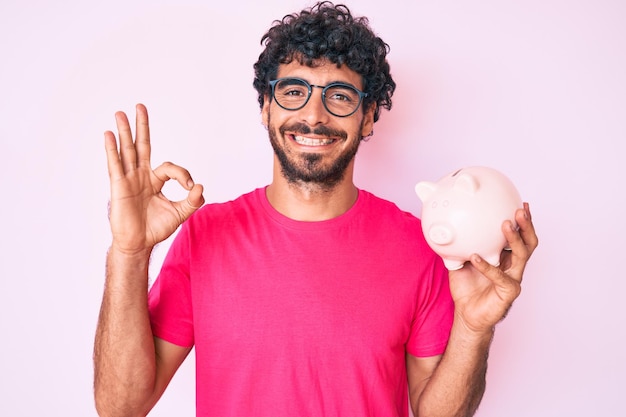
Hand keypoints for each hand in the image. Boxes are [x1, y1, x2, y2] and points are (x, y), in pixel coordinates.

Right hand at [104, 103, 203, 254]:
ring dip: (124, 132)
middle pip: (142, 146)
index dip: (183, 174)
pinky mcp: (119, 187)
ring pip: (127, 151)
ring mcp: (129, 180)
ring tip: (120, 113)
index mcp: (155, 180)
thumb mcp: (180, 213)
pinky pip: (116, 165)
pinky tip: (109, 135)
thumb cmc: (156, 228)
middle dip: (141, 127)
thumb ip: (192, 200)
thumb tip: (201, 186)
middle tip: (140, 106)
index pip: (170, 167)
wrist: (139, 244)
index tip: (191, 187)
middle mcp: (141, 176)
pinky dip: (112, 150)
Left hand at [448, 203, 537, 333]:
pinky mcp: (508, 292)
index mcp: (504, 258)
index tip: (522, 204)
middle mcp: (513, 266)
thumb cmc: (466, 288)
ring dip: (514, 239)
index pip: (520, 236)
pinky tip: (475, 257)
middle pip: (528, 243)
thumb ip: (456, 246)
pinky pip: (499, 276)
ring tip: (505, 225)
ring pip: (521, 256)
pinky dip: (487, 266)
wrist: (467, 315)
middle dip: (526, 225)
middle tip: (519, 210)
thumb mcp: (458, 261)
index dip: (523, 222)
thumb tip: (443, 228)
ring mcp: (513, 279)